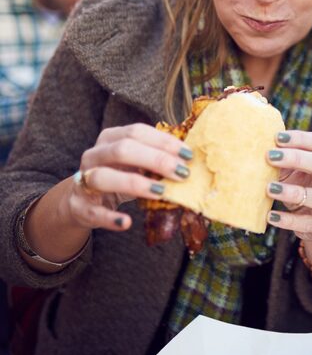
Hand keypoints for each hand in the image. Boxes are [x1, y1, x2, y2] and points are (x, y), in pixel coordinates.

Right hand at [67, 124, 192, 230]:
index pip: (137, 132)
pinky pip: (94, 211)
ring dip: (136, 184)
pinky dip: (110, 218)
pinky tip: (127, 222)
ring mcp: (84, 180)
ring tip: (161, 192)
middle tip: (182, 173)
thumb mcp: (135, 162)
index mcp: (110, 138)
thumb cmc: (119, 175)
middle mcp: (94, 155)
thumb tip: (189, 159)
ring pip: (105, 177)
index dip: (164, 142)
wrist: (83, 200)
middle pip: (123, 150)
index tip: (188, 154)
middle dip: (156, 160)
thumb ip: (156, 157)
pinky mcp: (79, 206)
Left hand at [265, 131, 311, 240]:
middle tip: (270, 157)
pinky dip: (289, 220)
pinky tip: (271, 216)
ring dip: (292, 192)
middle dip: (297, 159)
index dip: (301, 139)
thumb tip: (260, 145)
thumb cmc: (302, 186)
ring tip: (269, 188)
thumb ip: (284, 159)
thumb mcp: (295, 170)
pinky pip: (310, 223)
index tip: (277, 138)